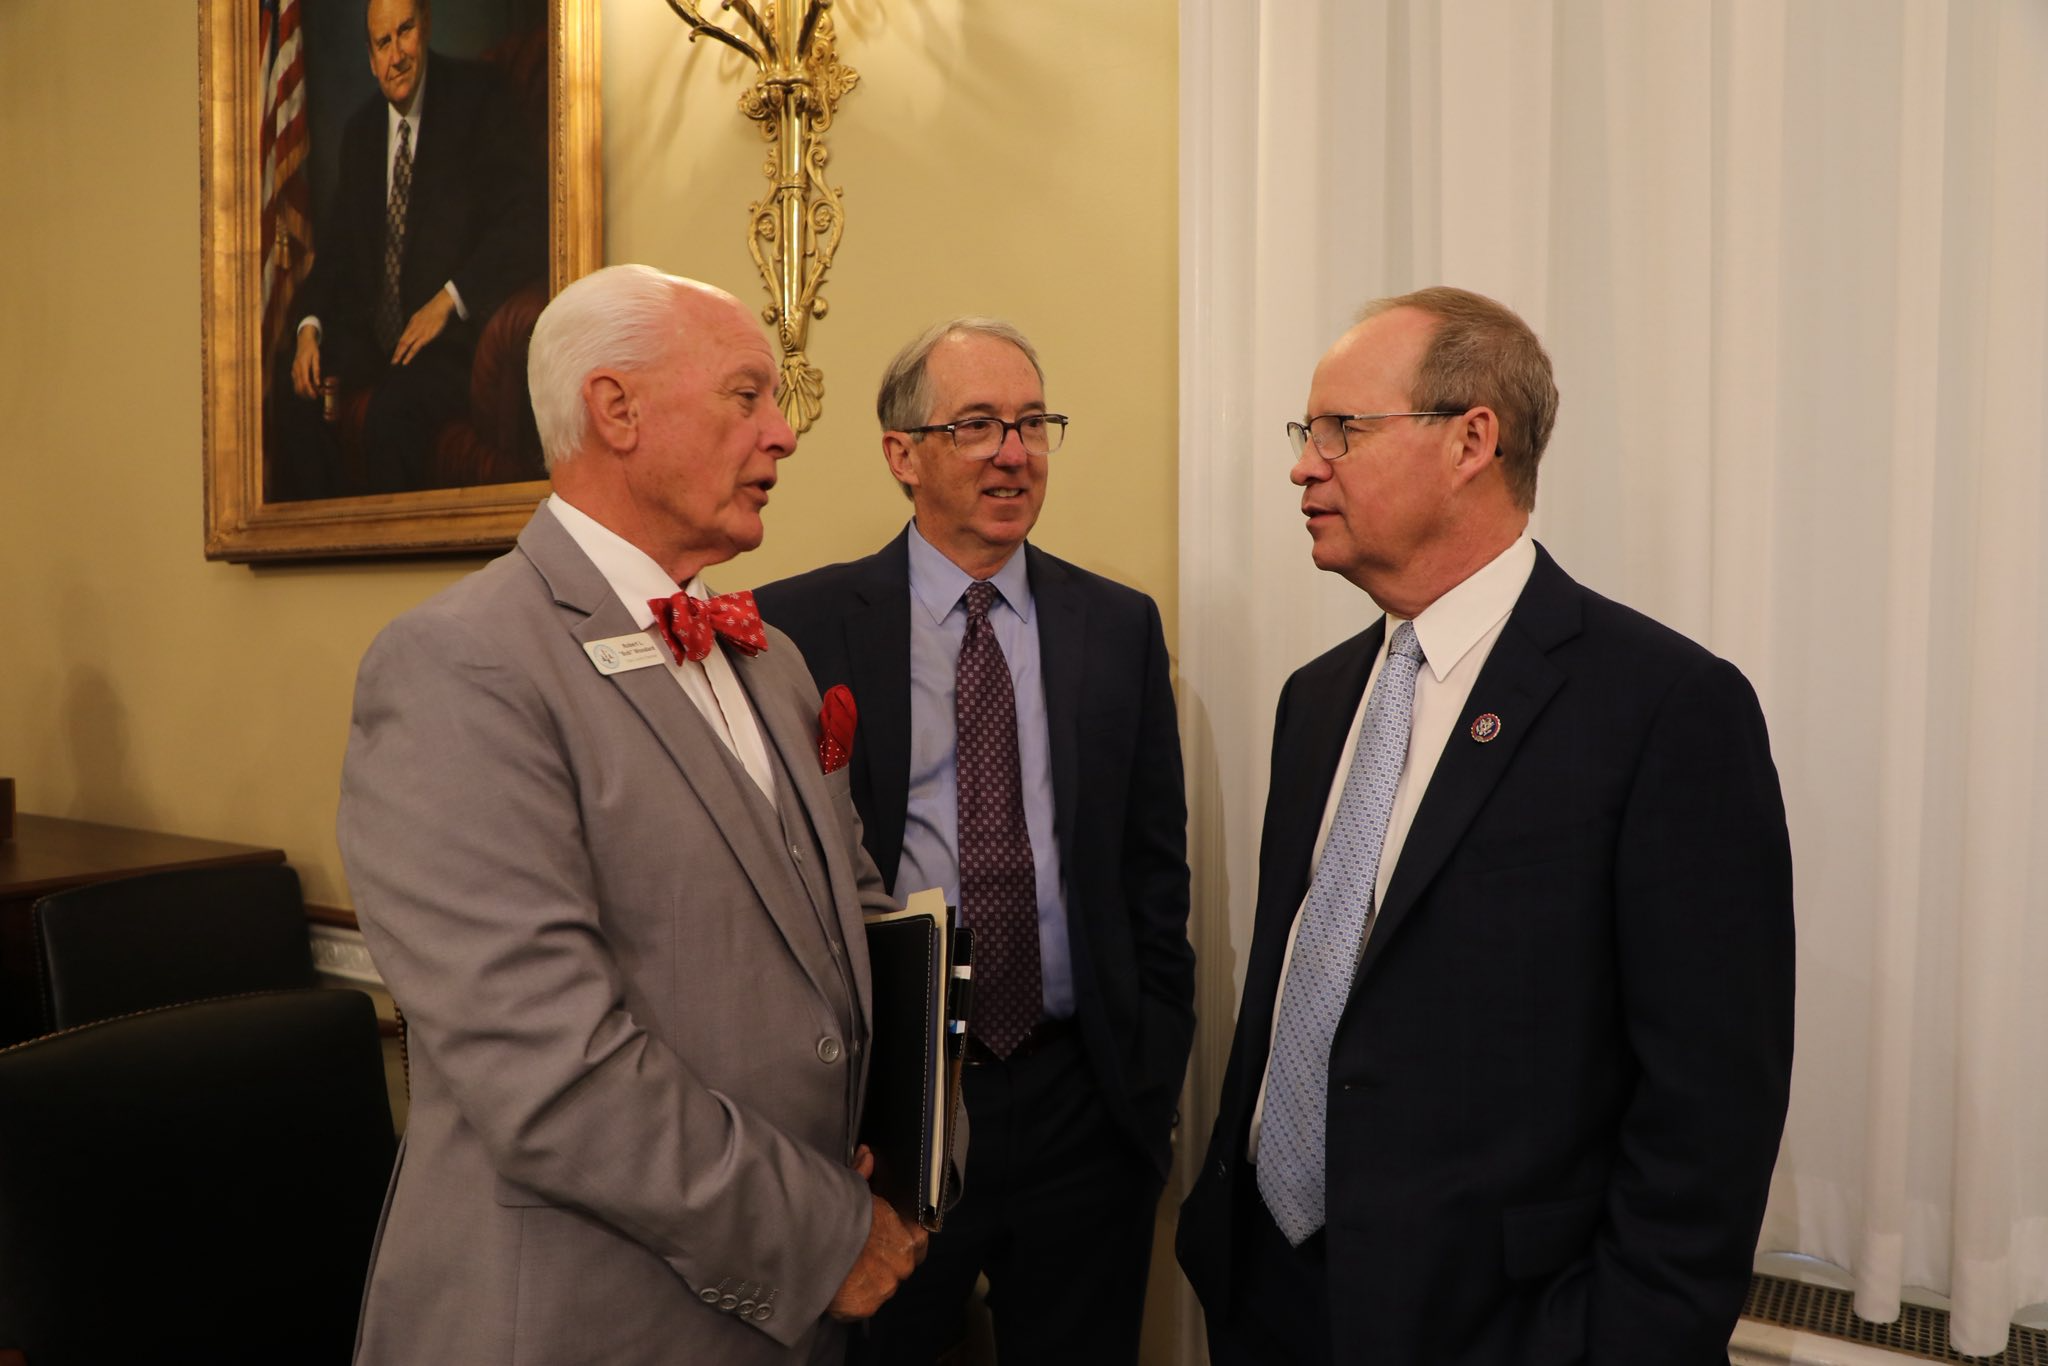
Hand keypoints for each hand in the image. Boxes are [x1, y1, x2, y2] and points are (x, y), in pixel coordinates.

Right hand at [291, 324, 322, 397]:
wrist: (304, 341)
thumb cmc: (312, 349)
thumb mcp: (316, 358)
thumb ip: (317, 371)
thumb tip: (318, 384)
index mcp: (302, 365)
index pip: (305, 382)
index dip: (310, 391)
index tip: (315, 396)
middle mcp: (296, 369)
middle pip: (299, 386)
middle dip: (307, 394)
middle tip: (315, 397)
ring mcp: (293, 370)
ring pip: (296, 386)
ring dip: (304, 392)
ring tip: (313, 394)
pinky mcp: (293, 371)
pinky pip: (296, 382)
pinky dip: (302, 388)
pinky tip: (309, 389)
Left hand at [391, 291, 455, 365]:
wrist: (439, 306)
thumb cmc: (434, 311)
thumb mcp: (423, 317)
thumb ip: (419, 325)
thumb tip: (417, 331)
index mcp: (412, 324)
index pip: (403, 338)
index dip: (399, 347)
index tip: (396, 354)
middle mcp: (413, 329)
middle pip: (402, 342)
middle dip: (397, 352)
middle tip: (393, 361)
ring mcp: (418, 333)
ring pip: (406, 345)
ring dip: (401, 354)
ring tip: (396, 362)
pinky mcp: (425, 336)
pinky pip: (415, 347)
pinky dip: (410, 354)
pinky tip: (407, 360)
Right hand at [826, 1148, 926, 1321]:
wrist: (808, 1241)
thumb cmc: (835, 1213)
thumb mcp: (853, 1190)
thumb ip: (863, 1175)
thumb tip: (868, 1152)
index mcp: (910, 1236)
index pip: (918, 1242)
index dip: (900, 1238)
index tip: (884, 1238)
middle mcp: (904, 1264)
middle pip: (900, 1266)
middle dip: (883, 1261)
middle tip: (860, 1252)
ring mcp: (886, 1288)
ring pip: (882, 1286)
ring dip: (868, 1280)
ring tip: (846, 1267)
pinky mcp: (866, 1306)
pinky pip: (863, 1304)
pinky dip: (851, 1297)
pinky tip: (838, 1282)